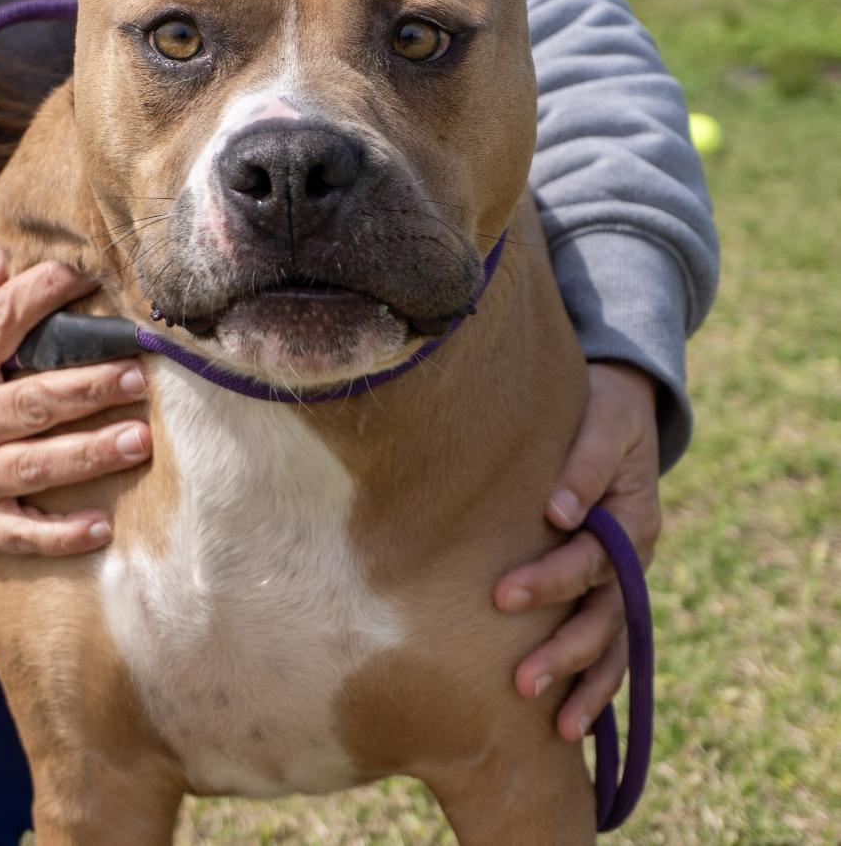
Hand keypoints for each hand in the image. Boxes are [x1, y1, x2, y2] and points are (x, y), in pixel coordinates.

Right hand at [0, 246, 151, 554]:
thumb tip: (4, 258)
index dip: (41, 294)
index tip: (87, 275)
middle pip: (32, 401)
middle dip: (89, 388)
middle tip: (139, 376)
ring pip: (36, 465)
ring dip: (91, 453)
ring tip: (141, 439)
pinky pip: (21, 534)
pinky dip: (61, 536)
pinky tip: (103, 528)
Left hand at [494, 362, 661, 741]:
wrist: (616, 410)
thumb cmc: (604, 411)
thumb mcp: (604, 421)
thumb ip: (585, 463)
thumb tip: (557, 512)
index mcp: (633, 520)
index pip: (591, 561)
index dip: (550, 582)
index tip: (503, 597)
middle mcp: (633, 558)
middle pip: (605, 616)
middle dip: (565, 651)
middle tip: (520, 681)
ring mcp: (623, 577)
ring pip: (613, 641)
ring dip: (587, 684)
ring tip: (556, 727)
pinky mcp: (605, 584)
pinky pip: (606, 639)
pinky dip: (594, 679)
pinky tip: (566, 720)